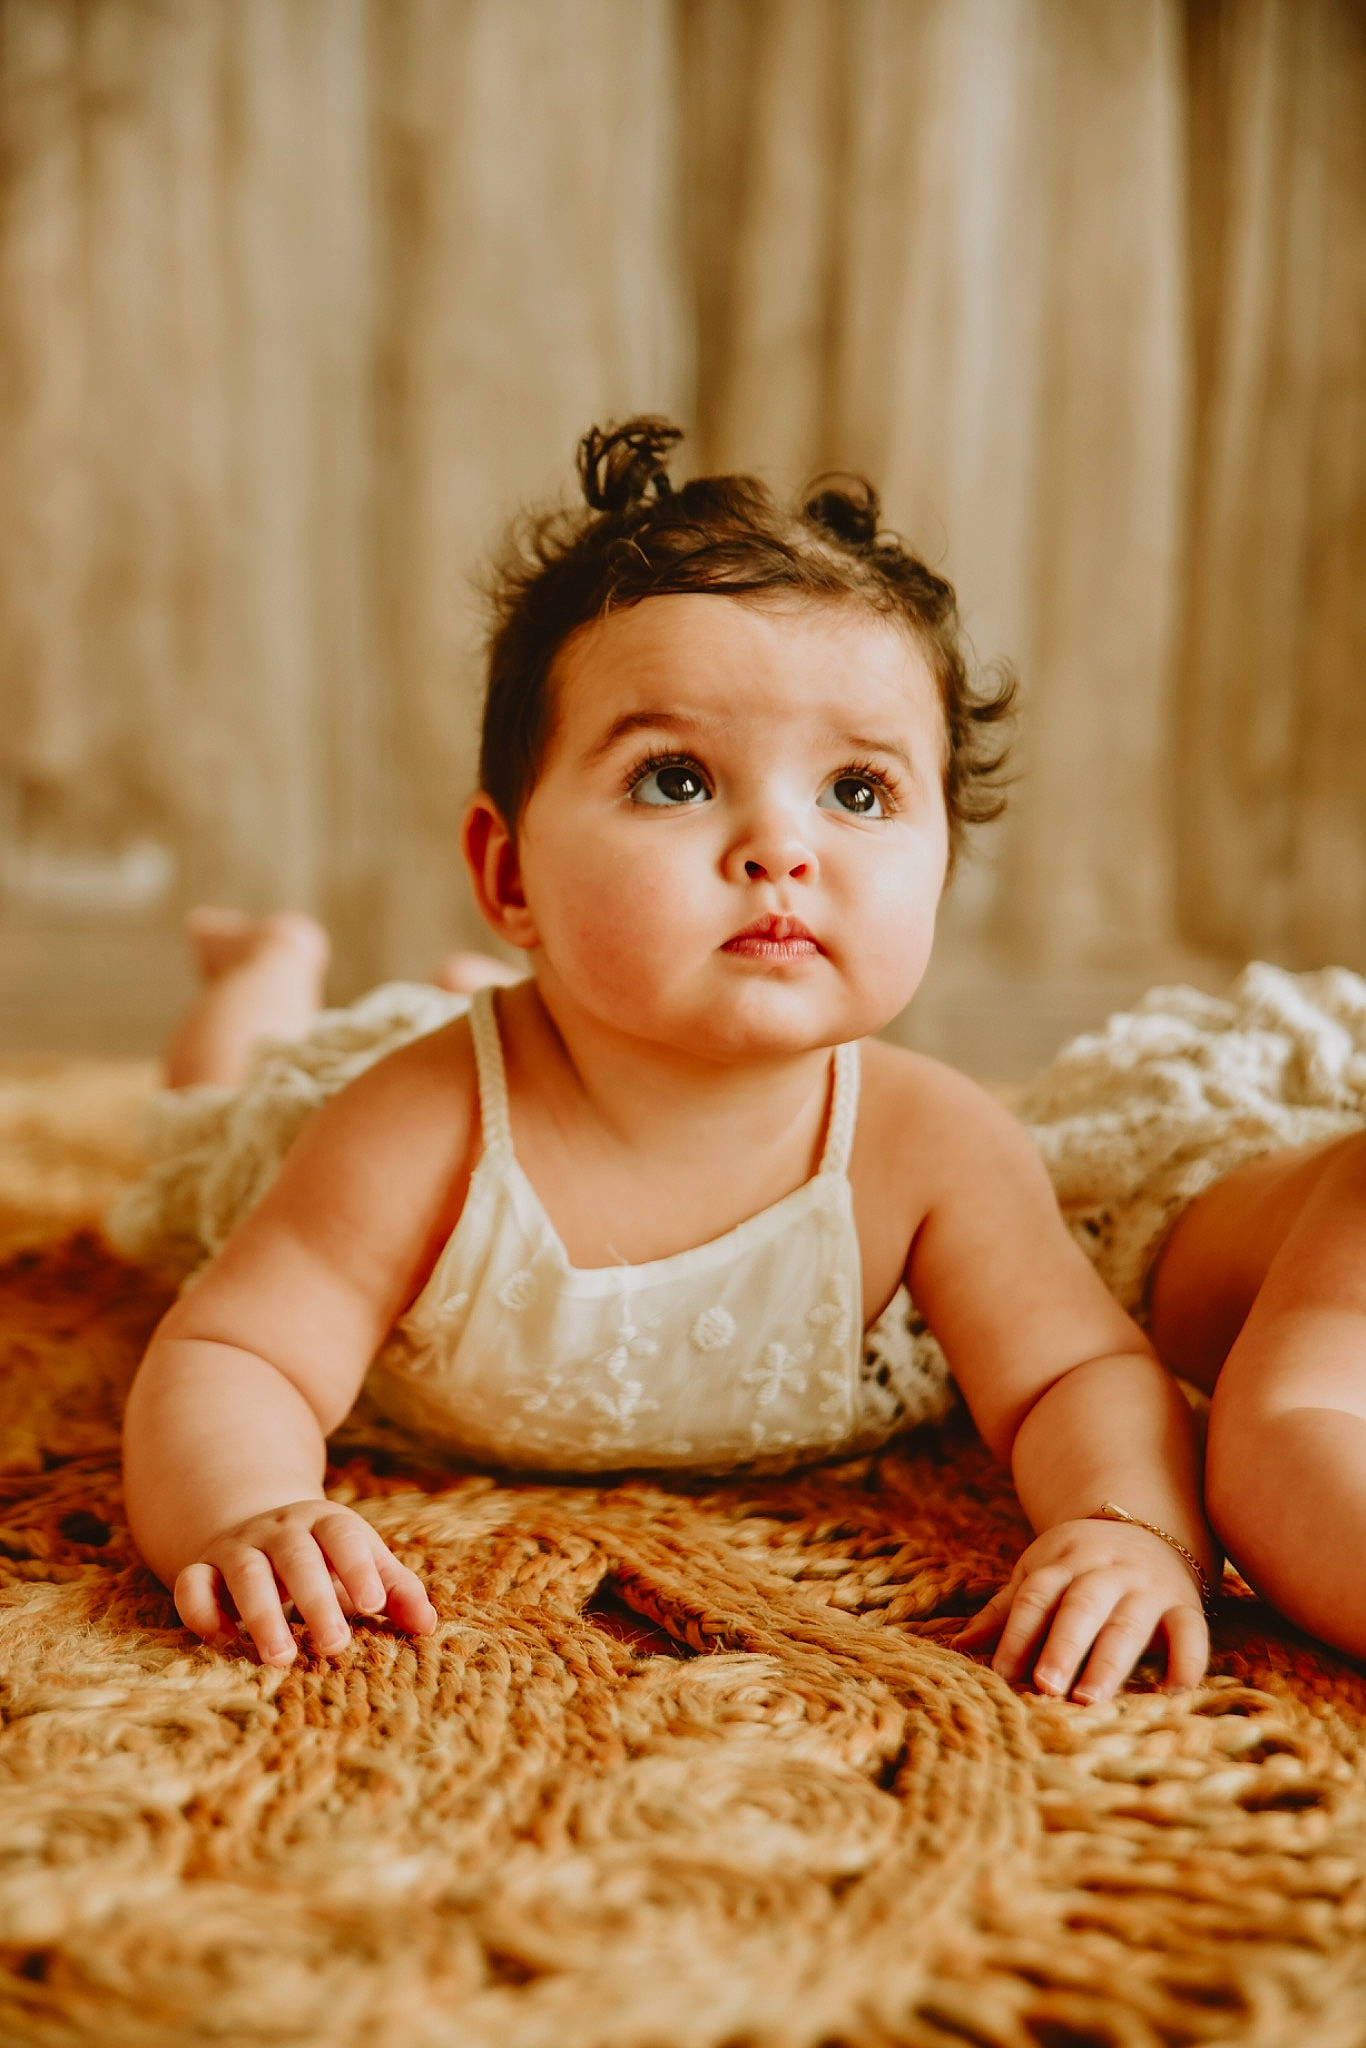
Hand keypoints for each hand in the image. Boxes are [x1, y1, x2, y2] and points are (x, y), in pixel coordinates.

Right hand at [173, 1499, 437, 1666]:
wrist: (256, 1524)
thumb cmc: (325, 1557)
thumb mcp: (361, 1563)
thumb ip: (396, 1591)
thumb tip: (428, 1626)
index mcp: (325, 1523)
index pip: (344, 1536)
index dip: (358, 1567)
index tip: (374, 1605)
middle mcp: (279, 1531)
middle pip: (296, 1557)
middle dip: (315, 1600)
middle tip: (335, 1646)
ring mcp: (237, 1547)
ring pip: (245, 1572)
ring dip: (261, 1613)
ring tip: (281, 1659)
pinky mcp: (201, 1568)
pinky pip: (192, 1585)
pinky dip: (202, 1612)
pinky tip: (224, 1644)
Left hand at [951, 1517, 1208, 1701]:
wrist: (1146, 1526)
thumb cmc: (1079, 1564)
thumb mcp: (1040, 1571)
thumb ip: (1007, 1610)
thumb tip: (959, 1646)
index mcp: (1063, 1560)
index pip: (1036, 1596)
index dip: (1018, 1634)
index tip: (1001, 1674)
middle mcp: (1106, 1571)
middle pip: (1081, 1607)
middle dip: (1062, 1646)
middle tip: (1045, 1686)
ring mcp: (1148, 1587)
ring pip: (1128, 1624)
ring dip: (1108, 1662)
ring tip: (1090, 1699)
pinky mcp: (1185, 1605)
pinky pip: (1191, 1633)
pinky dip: (1186, 1662)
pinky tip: (1174, 1695)